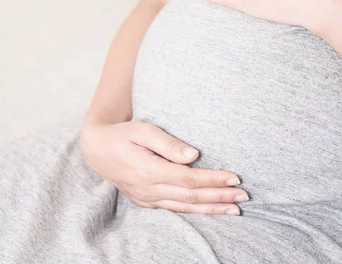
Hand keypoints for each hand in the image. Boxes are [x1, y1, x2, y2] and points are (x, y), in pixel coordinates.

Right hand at [80, 121, 247, 214]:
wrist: (97, 149)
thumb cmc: (123, 134)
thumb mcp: (143, 130)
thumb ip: (168, 143)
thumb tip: (194, 155)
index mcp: (148, 170)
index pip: (188, 179)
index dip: (213, 180)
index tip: (235, 177)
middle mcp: (148, 188)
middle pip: (191, 196)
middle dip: (219, 197)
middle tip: (244, 196)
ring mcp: (146, 198)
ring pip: (184, 208)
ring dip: (211, 209)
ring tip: (235, 210)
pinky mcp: (146, 201)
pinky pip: (174, 210)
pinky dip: (195, 211)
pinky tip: (210, 211)